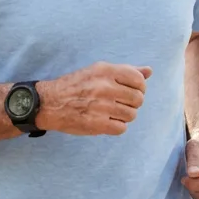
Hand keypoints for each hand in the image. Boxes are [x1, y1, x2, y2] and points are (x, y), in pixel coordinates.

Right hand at [36, 62, 151, 135]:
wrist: (49, 103)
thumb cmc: (76, 86)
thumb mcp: (98, 71)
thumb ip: (126, 71)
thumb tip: (149, 71)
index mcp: (105, 70)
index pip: (138, 79)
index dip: (140, 87)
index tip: (131, 91)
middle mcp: (104, 87)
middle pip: (138, 99)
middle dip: (132, 103)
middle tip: (120, 103)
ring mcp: (101, 106)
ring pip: (132, 115)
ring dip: (124, 116)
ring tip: (111, 112)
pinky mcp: (97, 124)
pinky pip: (122, 128)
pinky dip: (116, 126)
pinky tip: (106, 121)